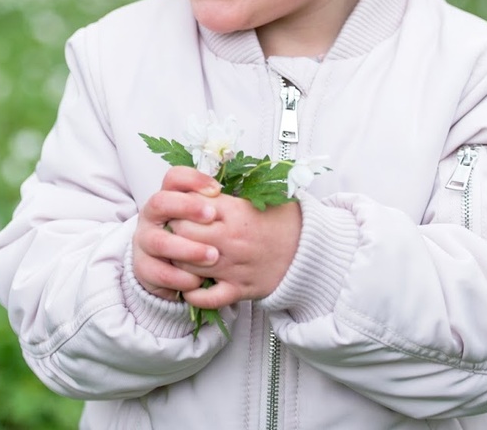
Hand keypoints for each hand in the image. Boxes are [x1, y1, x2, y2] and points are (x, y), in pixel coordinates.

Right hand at [132, 167, 221, 300]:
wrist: (168, 270)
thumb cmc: (192, 238)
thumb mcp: (200, 220)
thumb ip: (212, 206)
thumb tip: (229, 196)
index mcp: (166, 198)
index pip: (174, 178)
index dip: (194, 180)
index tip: (217, 190)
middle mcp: (150, 216)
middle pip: (160, 202)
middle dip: (187, 207)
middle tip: (212, 216)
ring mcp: (144, 242)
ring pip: (159, 241)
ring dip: (188, 249)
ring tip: (213, 256)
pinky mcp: (143, 268)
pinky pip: (159, 273)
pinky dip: (180, 277)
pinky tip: (198, 281)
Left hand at [172, 195, 301, 309]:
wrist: (311, 251)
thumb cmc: (283, 220)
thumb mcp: (257, 197)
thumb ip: (225, 195)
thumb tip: (194, 188)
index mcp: (235, 212)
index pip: (189, 206)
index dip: (179, 206)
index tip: (178, 208)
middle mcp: (230, 240)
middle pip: (182, 234)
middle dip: (174, 230)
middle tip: (175, 230)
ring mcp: (234, 267)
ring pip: (188, 265)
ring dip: (179, 260)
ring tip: (179, 254)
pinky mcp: (240, 289)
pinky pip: (207, 297)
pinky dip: (194, 294)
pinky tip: (190, 284)